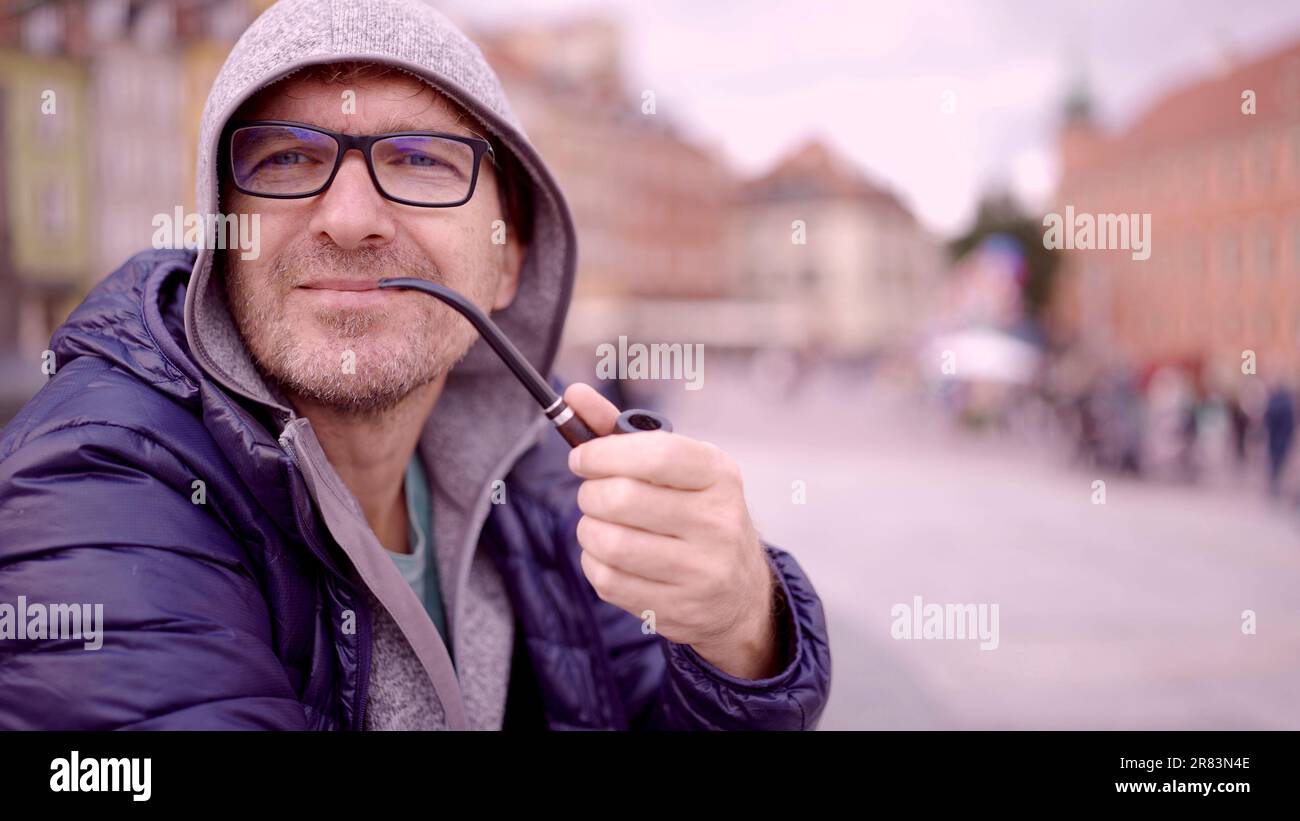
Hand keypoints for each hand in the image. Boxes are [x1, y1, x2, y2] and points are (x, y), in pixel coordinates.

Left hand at [564, 383, 781, 679]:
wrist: (739, 591)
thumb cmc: (695, 511)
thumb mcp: (677, 466)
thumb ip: (621, 430)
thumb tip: (573, 393)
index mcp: (719, 475)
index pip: (656, 455)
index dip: (604, 453)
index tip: (581, 458)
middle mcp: (718, 521)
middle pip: (622, 499)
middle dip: (590, 493)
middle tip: (592, 494)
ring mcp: (702, 570)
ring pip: (610, 542)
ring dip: (588, 529)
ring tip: (599, 524)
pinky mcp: (678, 608)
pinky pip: (608, 581)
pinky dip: (594, 563)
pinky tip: (609, 555)